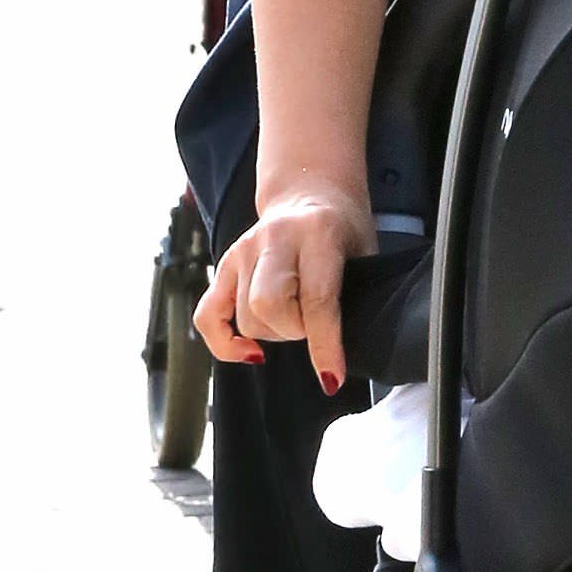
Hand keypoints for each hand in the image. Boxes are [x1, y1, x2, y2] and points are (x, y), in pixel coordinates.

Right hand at [195, 175, 376, 393]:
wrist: (310, 193)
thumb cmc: (344, 231)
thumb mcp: (363, 255)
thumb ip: (352, 299)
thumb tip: (338, 361)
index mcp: (317, 232)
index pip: (316, 299)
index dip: (324, 346)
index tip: (332, 378)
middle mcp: (273, 237)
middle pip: (267, 307)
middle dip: (294, 331)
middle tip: (313, 324)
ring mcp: (241, 250)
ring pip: (245, 318)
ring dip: (273, 333)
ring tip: (294, 317)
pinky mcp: (223, 265)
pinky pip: (208, 316)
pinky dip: (225, 343)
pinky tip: (251, 351)